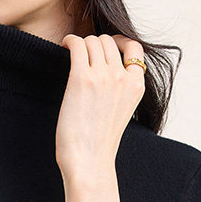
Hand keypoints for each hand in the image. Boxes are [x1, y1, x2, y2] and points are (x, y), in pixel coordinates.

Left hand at [55, 33, 145, 177]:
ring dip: (81, 43)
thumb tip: (106, 70)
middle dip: (94, 43)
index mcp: (136, 86)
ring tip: (72, 52)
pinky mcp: (82, 79)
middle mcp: (122, 78)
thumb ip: (121, 89)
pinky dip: (69, 41)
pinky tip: (64, 46)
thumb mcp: (122, 111)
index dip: (118, 42)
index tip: (104, 48)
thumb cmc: (100, 142)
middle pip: (109, 41)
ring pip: (93, 40)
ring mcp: (104, 77)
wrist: (89, 161)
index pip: (134, 47)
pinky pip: (77, 45)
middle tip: (82, 53)